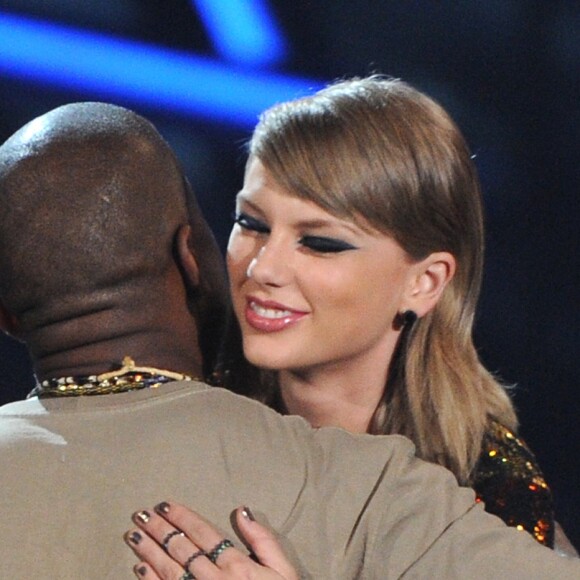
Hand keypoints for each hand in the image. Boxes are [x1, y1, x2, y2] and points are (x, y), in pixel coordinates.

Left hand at [125, 501, 298, 578]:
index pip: (204, 534)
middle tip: (141, 514)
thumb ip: (263, 540)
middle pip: (182, 549)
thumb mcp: (283, 571)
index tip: (164, 505)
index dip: (182, 518)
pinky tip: (139, 568)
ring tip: (134, 535)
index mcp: (237, 565)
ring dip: (150, 551)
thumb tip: (242, 511)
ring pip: (170, 570)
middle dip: (160, 529)